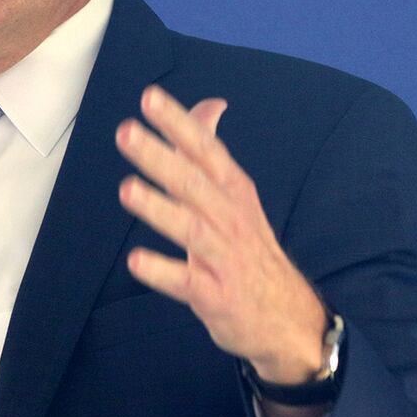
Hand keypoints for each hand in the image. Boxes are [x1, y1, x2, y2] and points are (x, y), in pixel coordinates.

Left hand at [115, 85, 327, 389]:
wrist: (289, 318)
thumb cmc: (249, 248)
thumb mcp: (235, 196)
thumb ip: (211, 152)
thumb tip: (210, 104)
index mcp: (234, 191)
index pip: (206, 150)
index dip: (179, 124)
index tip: (150, 97)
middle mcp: (231, 219)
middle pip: (195, 183)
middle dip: (161, 156)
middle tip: (126, 131)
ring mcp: (225, 258)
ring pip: (191, 229)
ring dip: (159, 208)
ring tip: (127, 189)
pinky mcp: (216, 295)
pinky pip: (188, 282)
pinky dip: (163, 272)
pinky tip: (136, 261)